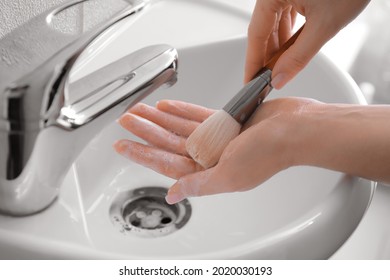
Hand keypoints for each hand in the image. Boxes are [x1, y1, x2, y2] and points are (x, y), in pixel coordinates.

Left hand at [113, 98, 321, 203]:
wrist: (296, 129)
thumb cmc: (270, 153)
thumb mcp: (229, 175)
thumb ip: (199, 185)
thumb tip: (172, 194)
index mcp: (209, 172)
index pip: (166, 164)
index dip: (143, 154)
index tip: (124, 146)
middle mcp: (211, 156)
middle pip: (169, 143)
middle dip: (146, 132)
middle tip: (126, 121)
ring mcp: (218, 138)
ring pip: (180, 128)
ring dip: (159, 120)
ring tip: (140, 110)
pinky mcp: (227, 122)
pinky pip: (199, 117)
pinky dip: (183, 112)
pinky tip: (167, 107)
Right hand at [245, 0, 369, 87]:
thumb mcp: (324, 26)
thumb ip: (299, 56)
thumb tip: (280, 77)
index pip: (256, 34)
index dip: (252, 61)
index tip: (250, 81)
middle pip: (263, 29)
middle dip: (266, 56)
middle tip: (267, 80)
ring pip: (274, 24)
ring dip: (278, 47)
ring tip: (281, 67)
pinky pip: (285, 16)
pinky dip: (287, 34)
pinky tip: (290, 49)